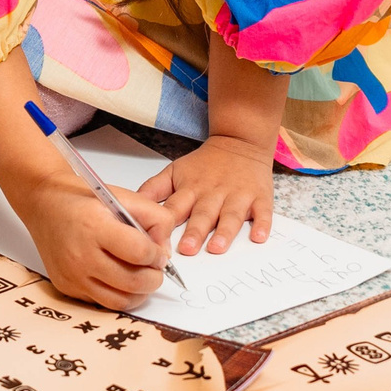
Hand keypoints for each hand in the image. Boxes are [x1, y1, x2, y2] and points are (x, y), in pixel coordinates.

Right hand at [12, 173, 175, 310]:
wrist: (44, 205)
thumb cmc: (82, 200)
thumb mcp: (123, 197)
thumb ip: (154, 218)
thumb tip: (165, 250)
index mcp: (95, 226)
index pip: (139, 252)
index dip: (157, 255)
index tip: (158, 253)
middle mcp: (80, 254)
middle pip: (133, 282)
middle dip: (154, 278)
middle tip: (155, 269)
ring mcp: (72, 275)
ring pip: (120, 301)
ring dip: (138, 292)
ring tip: (140, 277)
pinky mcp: (66, 287)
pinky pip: (101, 302)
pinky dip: (116, 294)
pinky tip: (118, 278)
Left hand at [137, 135, 278, 255]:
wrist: (241, 141)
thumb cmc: (205, 163)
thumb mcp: (175, 171)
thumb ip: (153, 190)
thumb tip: (128, 207)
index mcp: (190, 188)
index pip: (175, 208)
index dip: (166, 224)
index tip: (158, 241)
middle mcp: (213, 193)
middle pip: (202, 214)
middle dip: (194, 231)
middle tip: (187, 249)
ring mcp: (238, 195)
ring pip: (231, 215)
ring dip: (224, 232)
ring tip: (217, 247)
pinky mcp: (260, 197)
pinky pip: (263, 212)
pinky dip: (262, 224)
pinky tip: (259, 237)